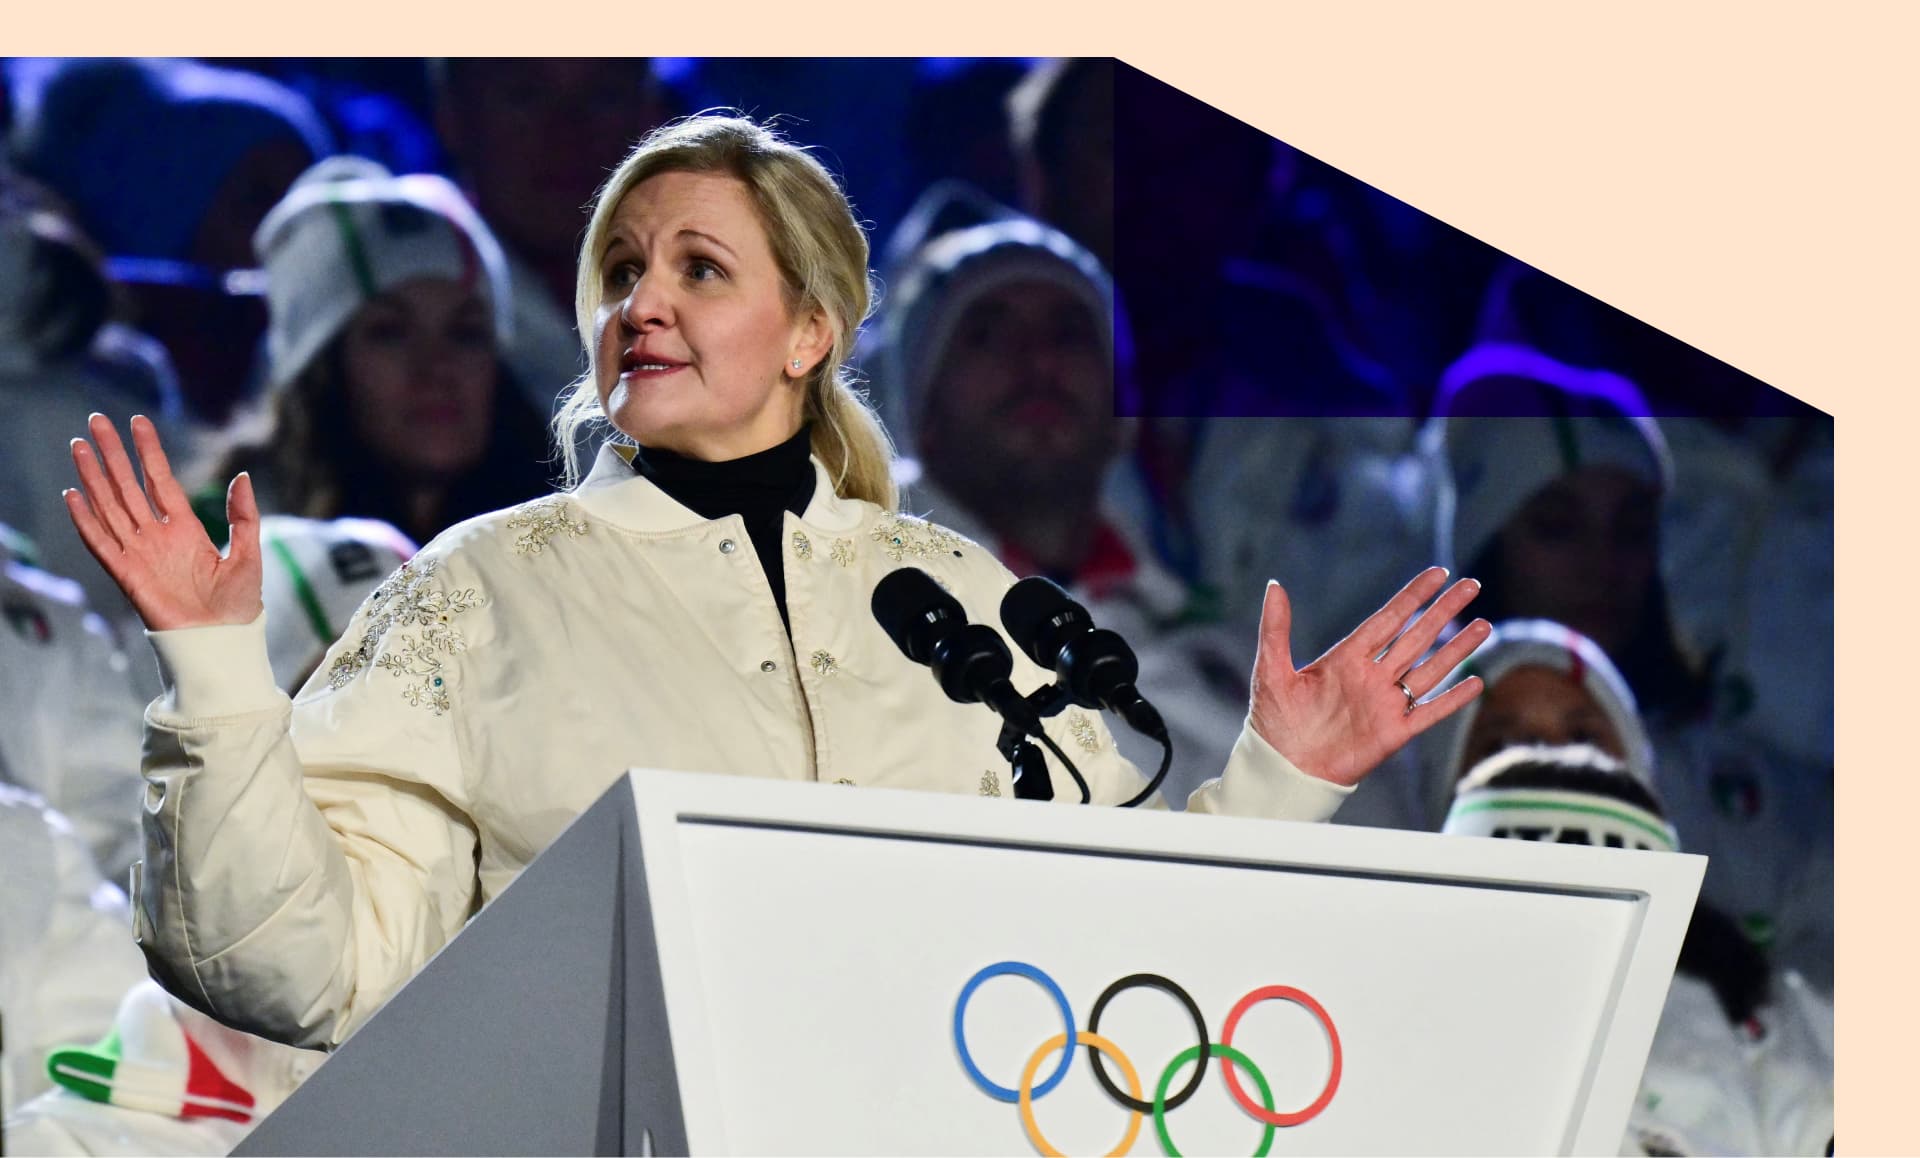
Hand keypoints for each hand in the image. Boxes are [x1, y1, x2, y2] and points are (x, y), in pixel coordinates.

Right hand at [64, 413, 263, 631]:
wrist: (223, 642)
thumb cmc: (238, 604)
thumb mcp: (248, 552)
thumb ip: (243, 516)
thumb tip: (242, 476)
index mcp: (186, 530)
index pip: (161, 480)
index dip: (148, 452)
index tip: (137, 422)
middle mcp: (158, 537)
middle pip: (128, 487)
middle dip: (113, 454)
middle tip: (96, 421)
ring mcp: (140, 554)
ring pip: (110, 507)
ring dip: (93, 478)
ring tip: (79, 446)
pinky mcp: (127, 575)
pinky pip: (101, 543)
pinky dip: (86, 521)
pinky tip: (73, 495)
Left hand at [1248, 567, 1489, 786]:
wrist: (1282, 769)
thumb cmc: (1273, 722)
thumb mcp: (1270, 670)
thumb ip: (1276, 628)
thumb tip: (1274, 585)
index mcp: (1346, 658)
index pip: (1388, 619)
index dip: (1413, 596)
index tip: (1438, 573)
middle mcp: (1371, 676)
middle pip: (1416, 636)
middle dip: (1444, 611)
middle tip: (1472, 585)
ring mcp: (1385, 704)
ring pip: (1430, 669)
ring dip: (1456, 648)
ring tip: (1484, 625)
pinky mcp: (1393, 733)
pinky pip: (1429, 712)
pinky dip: (1452, 699)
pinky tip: (1475, 682)